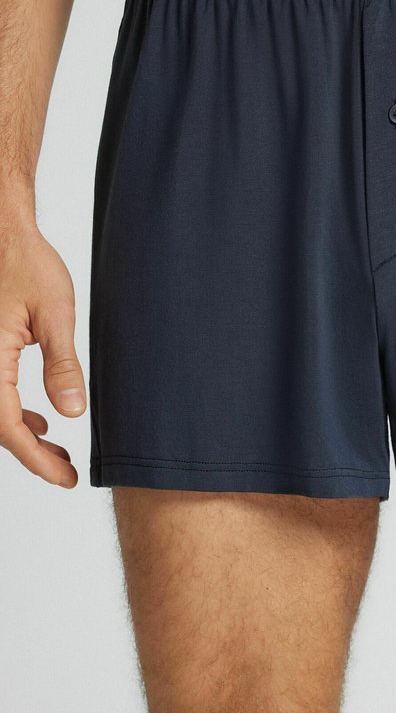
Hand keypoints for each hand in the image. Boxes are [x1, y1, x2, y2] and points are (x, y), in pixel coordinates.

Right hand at [0, 216, 84, 486]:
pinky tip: (39, 417)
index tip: (66, 479)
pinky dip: (13, 411)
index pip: (8, 427)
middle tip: (66, 472)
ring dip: (22, 434)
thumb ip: (62, 365)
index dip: (36, 459)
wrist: (3, 232)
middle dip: (32, 453)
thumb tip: (71, 413)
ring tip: (58, 451)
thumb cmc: (26, 263)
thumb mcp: (55, 314)